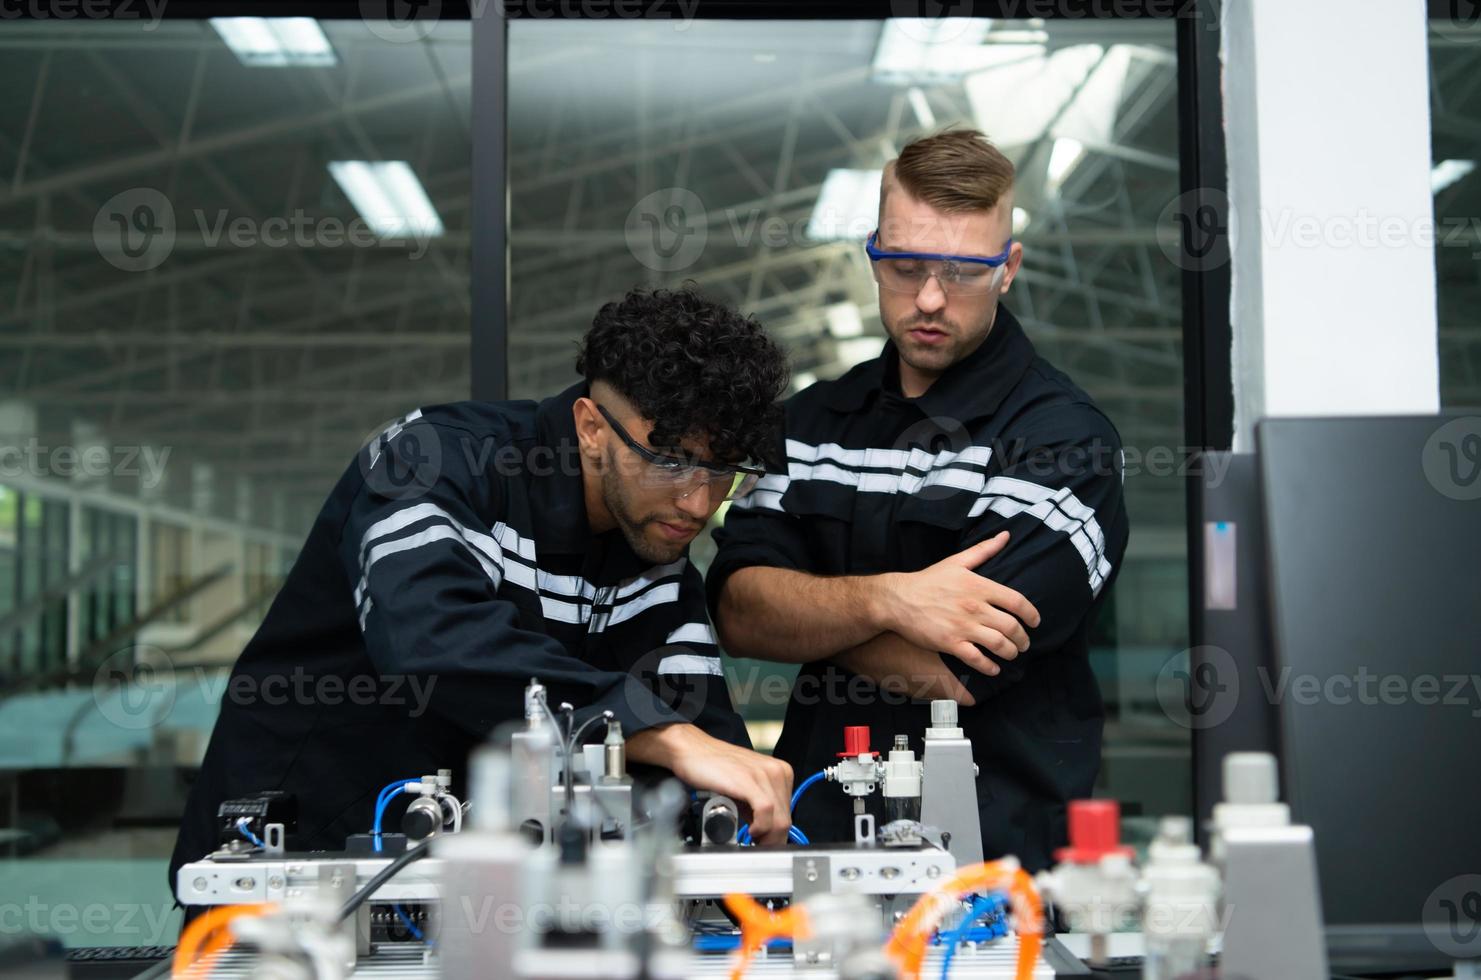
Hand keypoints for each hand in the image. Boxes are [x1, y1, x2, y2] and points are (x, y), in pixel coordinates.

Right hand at [626, 723, 793, 843]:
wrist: (692, 750)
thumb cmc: (715, 767)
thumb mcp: (745, 787)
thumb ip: (758, 806)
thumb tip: (765, 832)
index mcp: (780, 771)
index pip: (788, 812)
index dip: (777, 832)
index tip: (766, 842)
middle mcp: (776, 771)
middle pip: (786, 819)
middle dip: (772, 840)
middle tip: (758, 847)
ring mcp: (764, 774)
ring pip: (779, 819)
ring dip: (766, 837)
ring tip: (752, 840)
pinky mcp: (749, 780)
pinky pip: (766, 812)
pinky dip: (760, 827)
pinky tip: (750, 831)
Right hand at [873, 532, 1040, 673]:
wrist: (898, 599)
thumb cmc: (928, 580)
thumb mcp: (957, 562)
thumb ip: (984, 550)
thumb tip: (1005, 535)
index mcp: (978, 586)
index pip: (1016, 601)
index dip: (1031, 614)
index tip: (1035, 622)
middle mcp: (974, 607)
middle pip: (1011, 627)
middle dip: (1023, 639)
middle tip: (1024, 643)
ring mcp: (962, 627)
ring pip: (999, 644)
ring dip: (1011, 653)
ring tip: (1012, 654)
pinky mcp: (950, 644)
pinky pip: (977, 659)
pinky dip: (990, 667)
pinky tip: (994, 669)